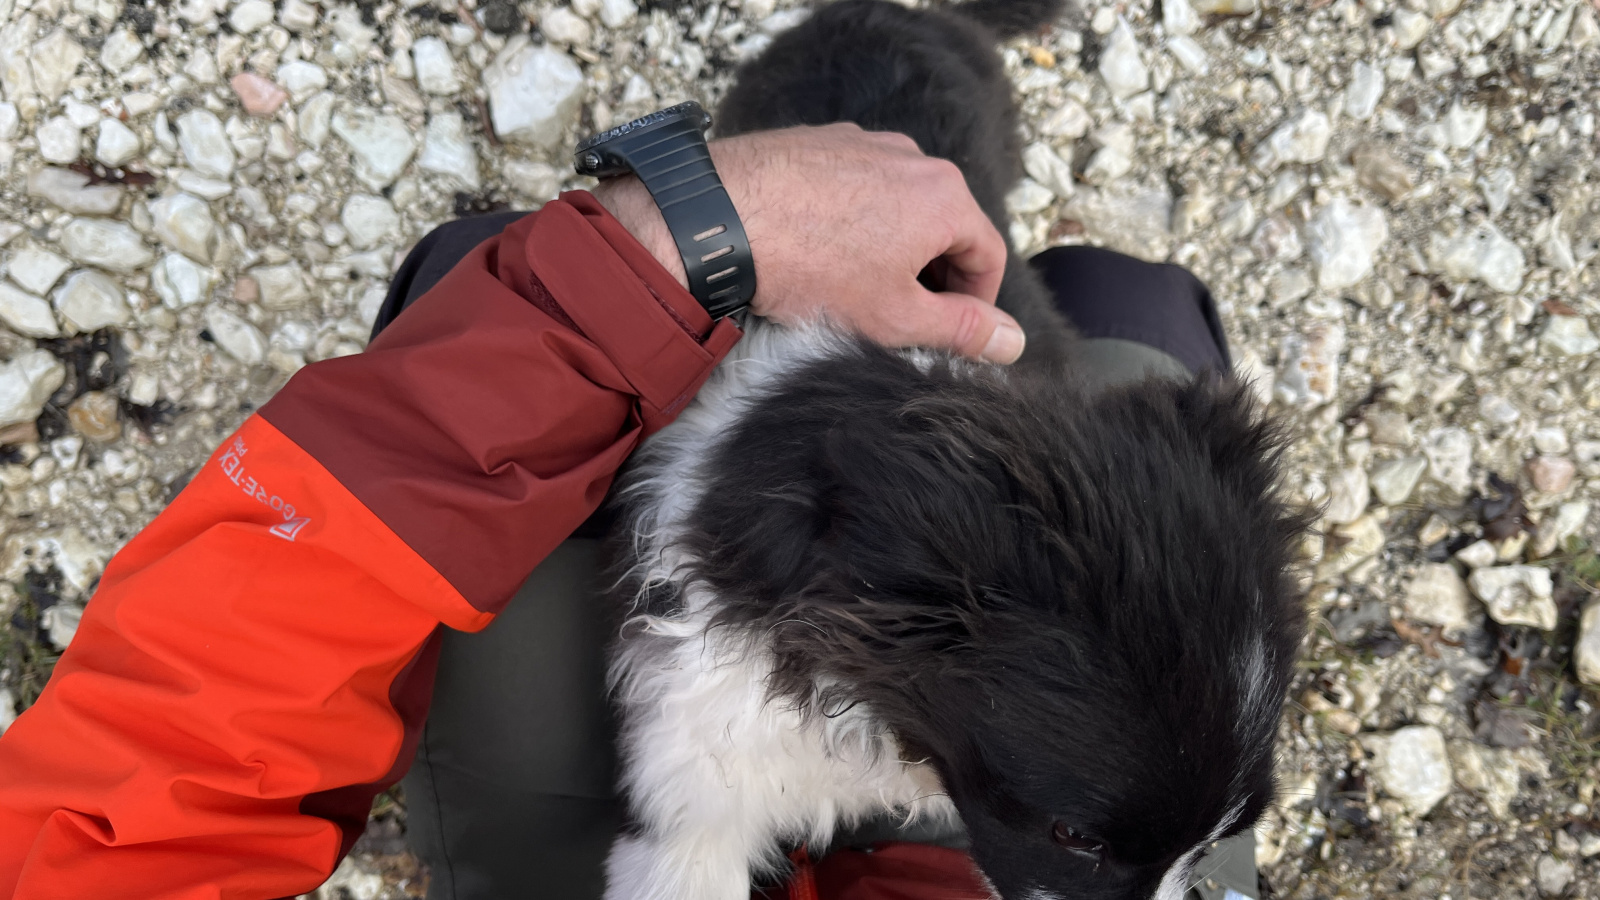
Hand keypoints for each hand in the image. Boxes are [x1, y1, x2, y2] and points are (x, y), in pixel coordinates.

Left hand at [591, 123, 1024, 363]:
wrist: (719, 219)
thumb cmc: (812, 269)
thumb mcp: (897, 316)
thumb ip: (962, 329)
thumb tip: (1014, 342)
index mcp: (944, 195)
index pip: (988, 254)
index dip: (977, 303)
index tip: (951, 333)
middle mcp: (911, 156)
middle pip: (945, 224)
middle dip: (932, 274)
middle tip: (901, 318)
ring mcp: (861, 141)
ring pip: (898, 204)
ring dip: (891, 247)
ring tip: (854, 287)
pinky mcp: (817, 141)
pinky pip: (854, 186)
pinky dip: (851, 220)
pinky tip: (817, 253)